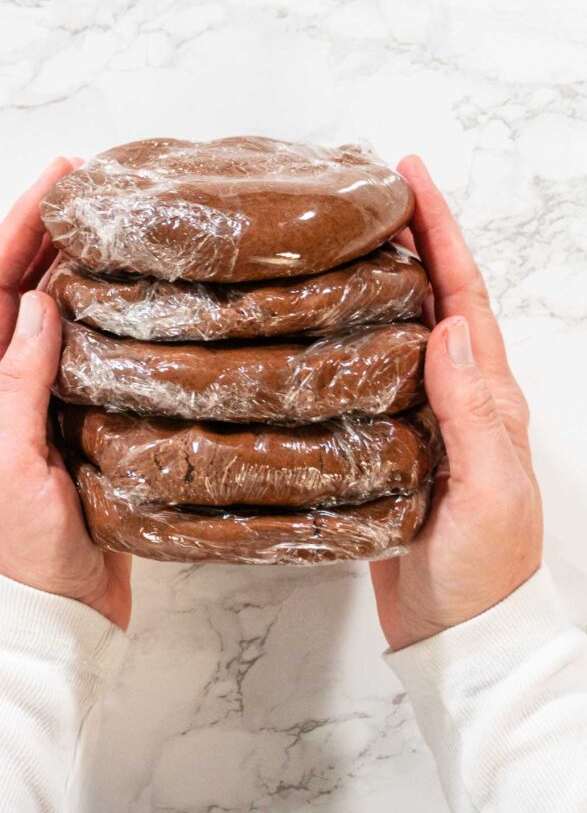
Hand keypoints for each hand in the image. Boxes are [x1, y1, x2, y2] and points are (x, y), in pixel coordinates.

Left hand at [0, 158, 131, 629]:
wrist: (55, 611)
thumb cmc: (21, 546)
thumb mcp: (8, 461)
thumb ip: (21, 383)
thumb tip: (42, 301)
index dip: (17, 229)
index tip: (56, 181)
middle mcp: (16, 387)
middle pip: (26, 290)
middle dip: (48, 231)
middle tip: (92, 185)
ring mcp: (55, 405)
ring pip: (66, 319)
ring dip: (82, 267)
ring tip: (118, 227)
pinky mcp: (92, 427)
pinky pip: (103, 359)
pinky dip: (118, 321)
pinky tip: (146, 304)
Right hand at [370, 156, 542, 650]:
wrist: (460, 634)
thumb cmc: (484, 570)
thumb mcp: (490, 492)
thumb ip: (474, 413)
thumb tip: (445, 326)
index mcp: (490, 398)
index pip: (463, 296)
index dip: (440, 234)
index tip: (410, 177)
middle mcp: (461, 399)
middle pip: (434, 299)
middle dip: (410, 240)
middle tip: (367, 195)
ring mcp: (427, 422)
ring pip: (400, 334)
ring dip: (380, 283)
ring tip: (340, 244)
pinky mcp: (393, 449)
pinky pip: (374, 379)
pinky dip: (352, 342)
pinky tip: (323, 332)